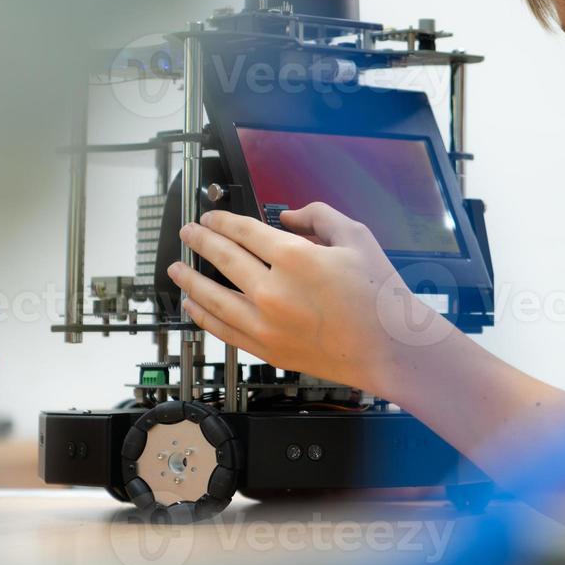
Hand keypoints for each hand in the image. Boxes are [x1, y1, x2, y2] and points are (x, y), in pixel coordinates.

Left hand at [167, 203, 450, 393]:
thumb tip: (290, 215)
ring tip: (177, 269)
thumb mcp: (355, 237)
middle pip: (222, 258)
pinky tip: (194, 306)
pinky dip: (204, 316)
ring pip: (213, 298)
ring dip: (190, 280)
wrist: (388, 348)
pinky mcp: (267, 348)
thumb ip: (318, 215)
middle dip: (200, 242)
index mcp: (295, 257)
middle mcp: (274, 291)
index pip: (244, 232)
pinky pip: (223, 330)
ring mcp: (266, 323)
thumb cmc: (378, 297)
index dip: (221, 221)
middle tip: (188, 233)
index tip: (211, 218)